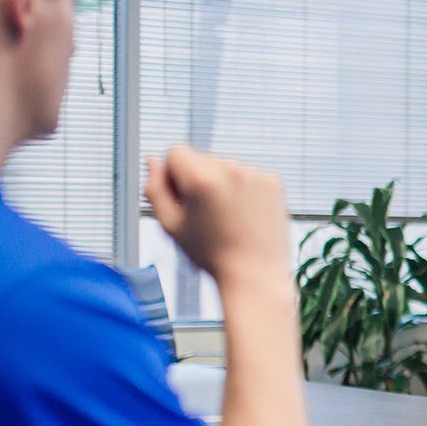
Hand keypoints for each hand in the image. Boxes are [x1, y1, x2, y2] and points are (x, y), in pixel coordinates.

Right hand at [144, 147, 289, 286]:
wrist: (256, 274)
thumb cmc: (210, 253)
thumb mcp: (170, 225)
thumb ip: (154, 189)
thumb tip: (153, 160)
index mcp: (201, 178)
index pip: (176, 151)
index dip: (173, 175)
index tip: (182, 199)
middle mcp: (230, 169)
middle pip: (201, 158)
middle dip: (198, 179)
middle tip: (206, 215)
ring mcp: (255, 174)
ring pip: (225, 167)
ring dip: (221, 184)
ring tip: (227, 218)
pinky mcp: (273, 181)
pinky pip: (247, 176)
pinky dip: (243, 190)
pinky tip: (245, 215)